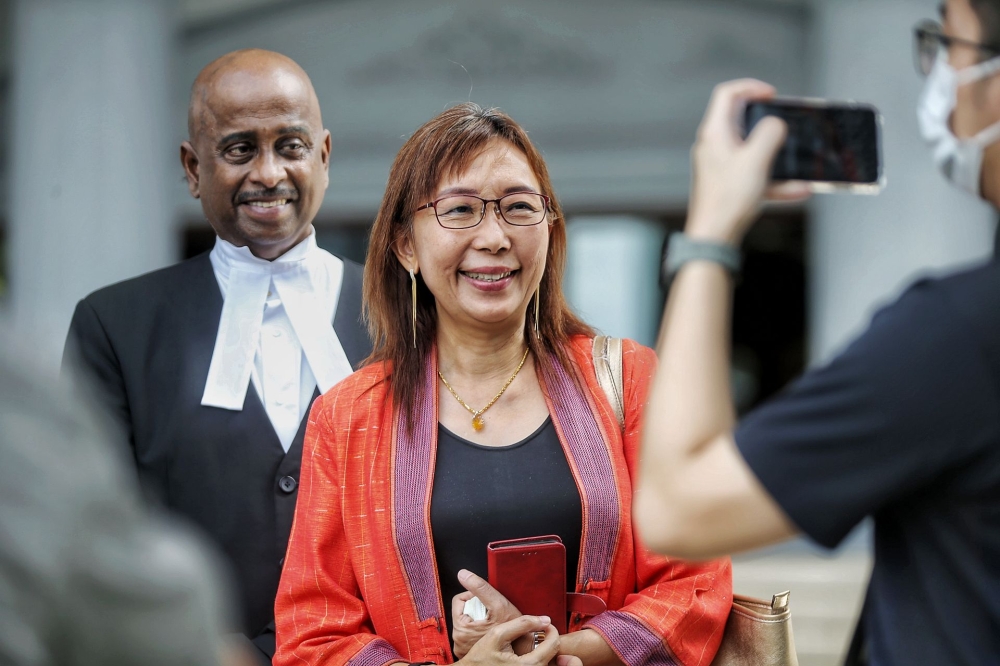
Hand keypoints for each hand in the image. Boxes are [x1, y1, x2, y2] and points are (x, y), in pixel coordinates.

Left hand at [452, 569, 526, 657]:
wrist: (522, 649)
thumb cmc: (513, 631)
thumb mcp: (498, 604)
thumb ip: (480, 588)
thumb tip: (462, 574)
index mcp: (461, 629)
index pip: (459, 600)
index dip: (475, 596)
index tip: (487, 602)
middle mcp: (458, 641)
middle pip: (463, 611)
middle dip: (477, 608)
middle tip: (491, 613)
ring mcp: (462, 647)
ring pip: (467, 620)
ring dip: (478, 617)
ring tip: (491, 621)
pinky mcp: (467, 651)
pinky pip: (469, 632)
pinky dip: (478, 629)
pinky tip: (489, 629)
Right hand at [458, 616, 563, 665]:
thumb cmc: (480, 658)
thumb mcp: (498, 635)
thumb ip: (522, 624)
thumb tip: (545, 619)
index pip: (553, 644)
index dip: (551, 629)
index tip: (544, 623)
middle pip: (553, 653)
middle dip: (547, 639)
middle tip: (536, 630)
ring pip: (547, 661)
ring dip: (542, 649)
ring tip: (530, 642)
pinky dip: (537, 658)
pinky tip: (525, 654)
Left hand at [686, 78, 810, 245]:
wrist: (714, 237)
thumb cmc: (728, 199)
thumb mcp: (756, 160)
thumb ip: (770, 134)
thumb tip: (775, 125)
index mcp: (715, 133)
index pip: (727, 94)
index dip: (751, 88)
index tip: (772, 96)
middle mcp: (714, 147)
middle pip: (740, 122)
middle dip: (768, 123)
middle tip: (785, 124)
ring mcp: (720, 167)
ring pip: (752, 152)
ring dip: (777, 156)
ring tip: (797, 162)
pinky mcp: (727, 186)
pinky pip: (755, 176)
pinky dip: (775, 181)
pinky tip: (799, 191)